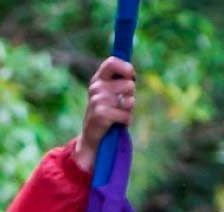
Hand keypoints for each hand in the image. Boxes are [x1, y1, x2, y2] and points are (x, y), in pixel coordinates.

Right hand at [75, 57, 135, 172]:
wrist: (92, 137)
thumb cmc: (107, 112)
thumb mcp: (111, 93)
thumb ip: (121, 82)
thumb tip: (131, 75)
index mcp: (98, 78)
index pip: (112, 62)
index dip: (126, 68)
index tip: (131, 77)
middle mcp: (96, 87)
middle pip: (129, 84)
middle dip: (131, 95)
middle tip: (121, 103)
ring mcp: (97, 100)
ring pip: (130, 101)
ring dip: (128, 109)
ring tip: (118, 113)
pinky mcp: (101, 114)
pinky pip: (126, 115)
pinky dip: (125, 121)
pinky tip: (116, 123)